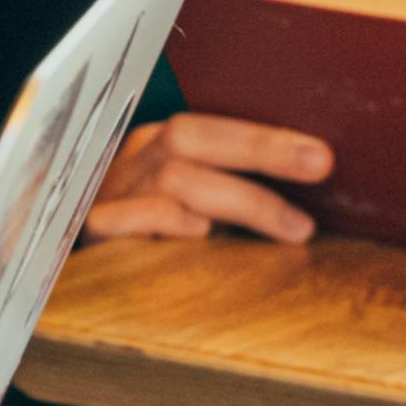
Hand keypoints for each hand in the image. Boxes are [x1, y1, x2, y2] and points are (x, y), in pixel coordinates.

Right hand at [91, 112, 332, 243]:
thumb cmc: (159, 242)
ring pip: (173, 179)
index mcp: (157, 146)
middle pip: (188, 139)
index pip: (208, 128)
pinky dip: (168, 221)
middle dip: (259, 150)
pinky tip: (203, 235)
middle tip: (319, 166)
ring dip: (242, 200)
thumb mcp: (198, 203)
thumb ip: (236, 189)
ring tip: (294, 228)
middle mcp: (133, 163)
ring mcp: (112, 195)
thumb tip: (315, 182)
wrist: (84, 278)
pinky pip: (126, 218)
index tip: (321, 156)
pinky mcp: (96, 232)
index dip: (264, 138)